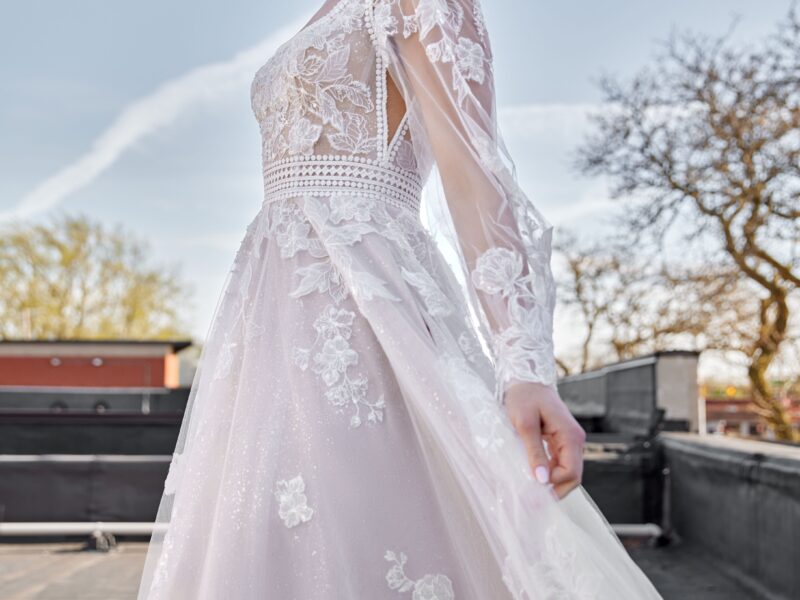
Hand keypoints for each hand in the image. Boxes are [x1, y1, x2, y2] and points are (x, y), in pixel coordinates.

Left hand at [504, 381, 585, 498]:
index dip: (554, 485)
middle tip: (531, 500)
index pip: (571, 473)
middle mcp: (574, 440)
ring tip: (529, 491)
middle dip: (555, 490)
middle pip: (572, 476)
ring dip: (551, 484)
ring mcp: (569, 441)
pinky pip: (559, 463)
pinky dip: (548, 473)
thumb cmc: (524, 397)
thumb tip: (542, 481)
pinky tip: (532, 477)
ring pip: (566, 472)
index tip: (532, 490)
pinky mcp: (560, 441)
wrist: (525, 380)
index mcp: (570, 436)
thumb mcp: (524, 424)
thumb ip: (534, 452)